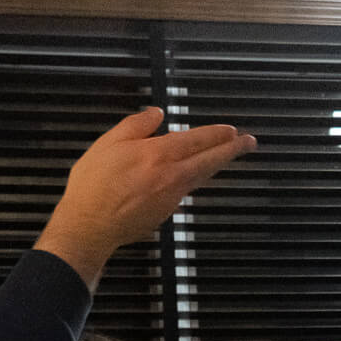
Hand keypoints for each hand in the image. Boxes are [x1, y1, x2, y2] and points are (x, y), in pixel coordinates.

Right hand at [36, 108, 256, 284]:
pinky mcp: (167, 211)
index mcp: (158, 155)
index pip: (196, 140)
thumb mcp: (108, 144)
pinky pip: (186, 189)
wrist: (89, 226)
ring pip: (202, 176)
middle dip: (232, 150)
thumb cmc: (94, 184)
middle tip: (250, 142)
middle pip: (210, 160)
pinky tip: (196, 173)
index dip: (216, 134)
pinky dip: (196, 177)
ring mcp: (172, 196)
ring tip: (229, 154)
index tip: (232, 130)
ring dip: (217, 163)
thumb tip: (158, 114)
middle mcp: (172, 176)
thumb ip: (136, 126)